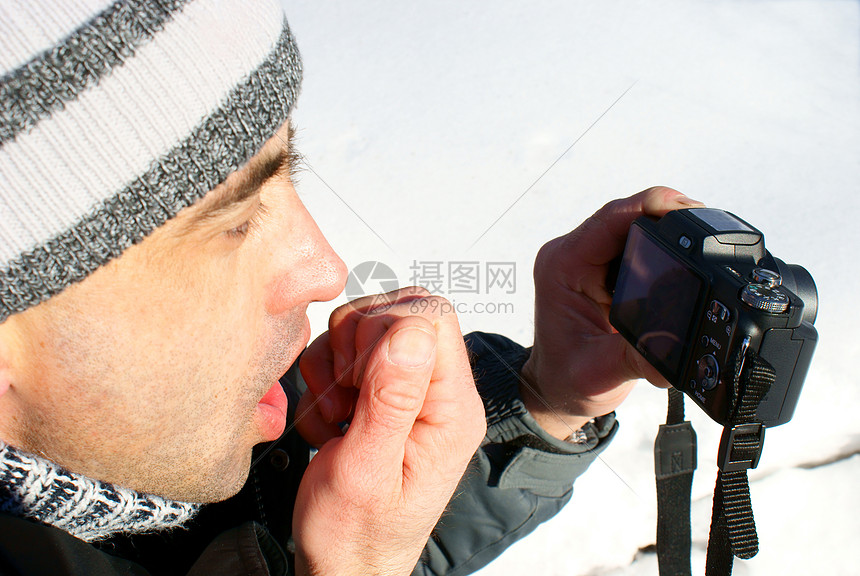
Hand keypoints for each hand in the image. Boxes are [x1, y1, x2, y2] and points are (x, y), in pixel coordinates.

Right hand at [292, 288, 485, 575]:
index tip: (357, 383)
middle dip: (354, 347)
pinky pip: (344, 351)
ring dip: (334, 366)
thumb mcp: (367, 471)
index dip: (382, 332)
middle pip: (397, 312)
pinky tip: (329, 421)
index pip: (431, 317)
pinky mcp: (381, 391)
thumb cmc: (357, 532)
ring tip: (336, 417)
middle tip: (345, 401)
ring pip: (365, 326)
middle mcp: (438, 391)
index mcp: (452, 408)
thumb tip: (410, 331)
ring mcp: (408, 389)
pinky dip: (323, 379)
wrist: (344, 562)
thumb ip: (391, 400)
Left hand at [520, 186, 704, 438]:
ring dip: (667, 229)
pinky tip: (685, 257)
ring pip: (634, 225)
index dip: (651, 205)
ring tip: (702, 241)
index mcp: (563, 267)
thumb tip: (678, 348)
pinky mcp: (604, 269)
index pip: (610, 219)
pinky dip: (662, 246)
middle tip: (708, 229)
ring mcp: (589, 260)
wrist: (556, 390)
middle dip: (669, 215)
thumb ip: (637, 358)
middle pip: (627, 215)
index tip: (687, 208)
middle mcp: (573, 255)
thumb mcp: (600, 373)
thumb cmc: (565, 379)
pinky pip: (637, 243)